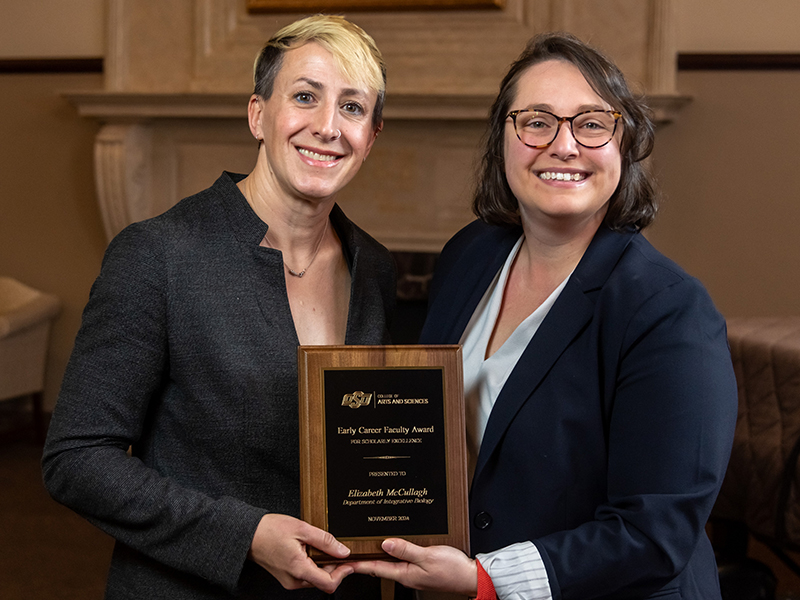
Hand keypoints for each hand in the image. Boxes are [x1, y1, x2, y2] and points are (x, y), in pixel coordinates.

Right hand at [247, 513, 352, 592]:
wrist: (248, 534)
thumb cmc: (270, 530)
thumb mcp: (301, 529)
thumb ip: (325, 541)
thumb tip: (343, 551)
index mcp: (299, 570)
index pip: (329, 583)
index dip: (343, 573)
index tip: (351, 562)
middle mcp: (294, 580)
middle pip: (324, 581)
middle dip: (336, 568)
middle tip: (342, 551)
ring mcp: (290, 580)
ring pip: (316, 578)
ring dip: (325, 566)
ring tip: (327, 548)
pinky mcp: (287, 577)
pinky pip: (307, 575)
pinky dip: (315, 565)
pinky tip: (314, 551)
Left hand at [351, 538, 477, 595]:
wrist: (470, 576)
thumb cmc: (452, 569)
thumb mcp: (428, 556)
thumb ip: (405, 549)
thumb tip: (385, 543)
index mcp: (405, 573)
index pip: (375, 568)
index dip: (358, 563)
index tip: (342, 561)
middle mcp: (406, 574)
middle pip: (379, 566)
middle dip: (363, 559)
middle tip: (347, 552)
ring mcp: (412, 571)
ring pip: (389, 562)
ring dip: (376, 555)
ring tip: (362, 548)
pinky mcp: (419, 567)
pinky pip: (400, 559)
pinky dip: (391, 552)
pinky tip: (388, 546)